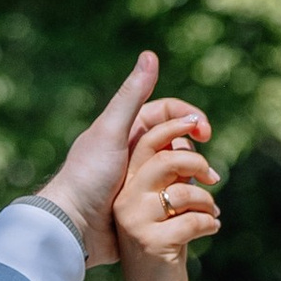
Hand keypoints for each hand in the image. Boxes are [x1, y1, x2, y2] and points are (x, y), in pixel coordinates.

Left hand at [33, 54, 211, 265]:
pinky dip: (186, 197)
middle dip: (195, 151)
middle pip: (178, 141)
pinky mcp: (142, 203)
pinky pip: (172, 194)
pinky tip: (195, 206)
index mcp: (128, 128)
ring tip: (206, 189)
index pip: (169, 112)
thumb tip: (151, 55)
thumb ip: (131, 95)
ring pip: (178, 169)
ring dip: (194, 176)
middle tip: (206, 171)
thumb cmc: (89, 175)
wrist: (74, 225)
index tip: (205, 132)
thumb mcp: (111, 131)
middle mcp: (134, 149)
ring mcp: (139, 177)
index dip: (190, 117)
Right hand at [114, 98, 222, 280]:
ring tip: (213, 211)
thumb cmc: (165, 245)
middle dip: (196, 162)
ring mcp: (135, 221)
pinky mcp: (152, 243)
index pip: (147, 140)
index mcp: (126, 184)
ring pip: (182, 191)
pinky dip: (209, 222)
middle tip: (214, 177)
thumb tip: (189, 139)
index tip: (204, 128)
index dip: (177, 126)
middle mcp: (125, 199)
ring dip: (206, 201)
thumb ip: (173, 175)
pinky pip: (192, 221)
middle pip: (165, 159)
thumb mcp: (166, 205)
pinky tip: (212, 228)